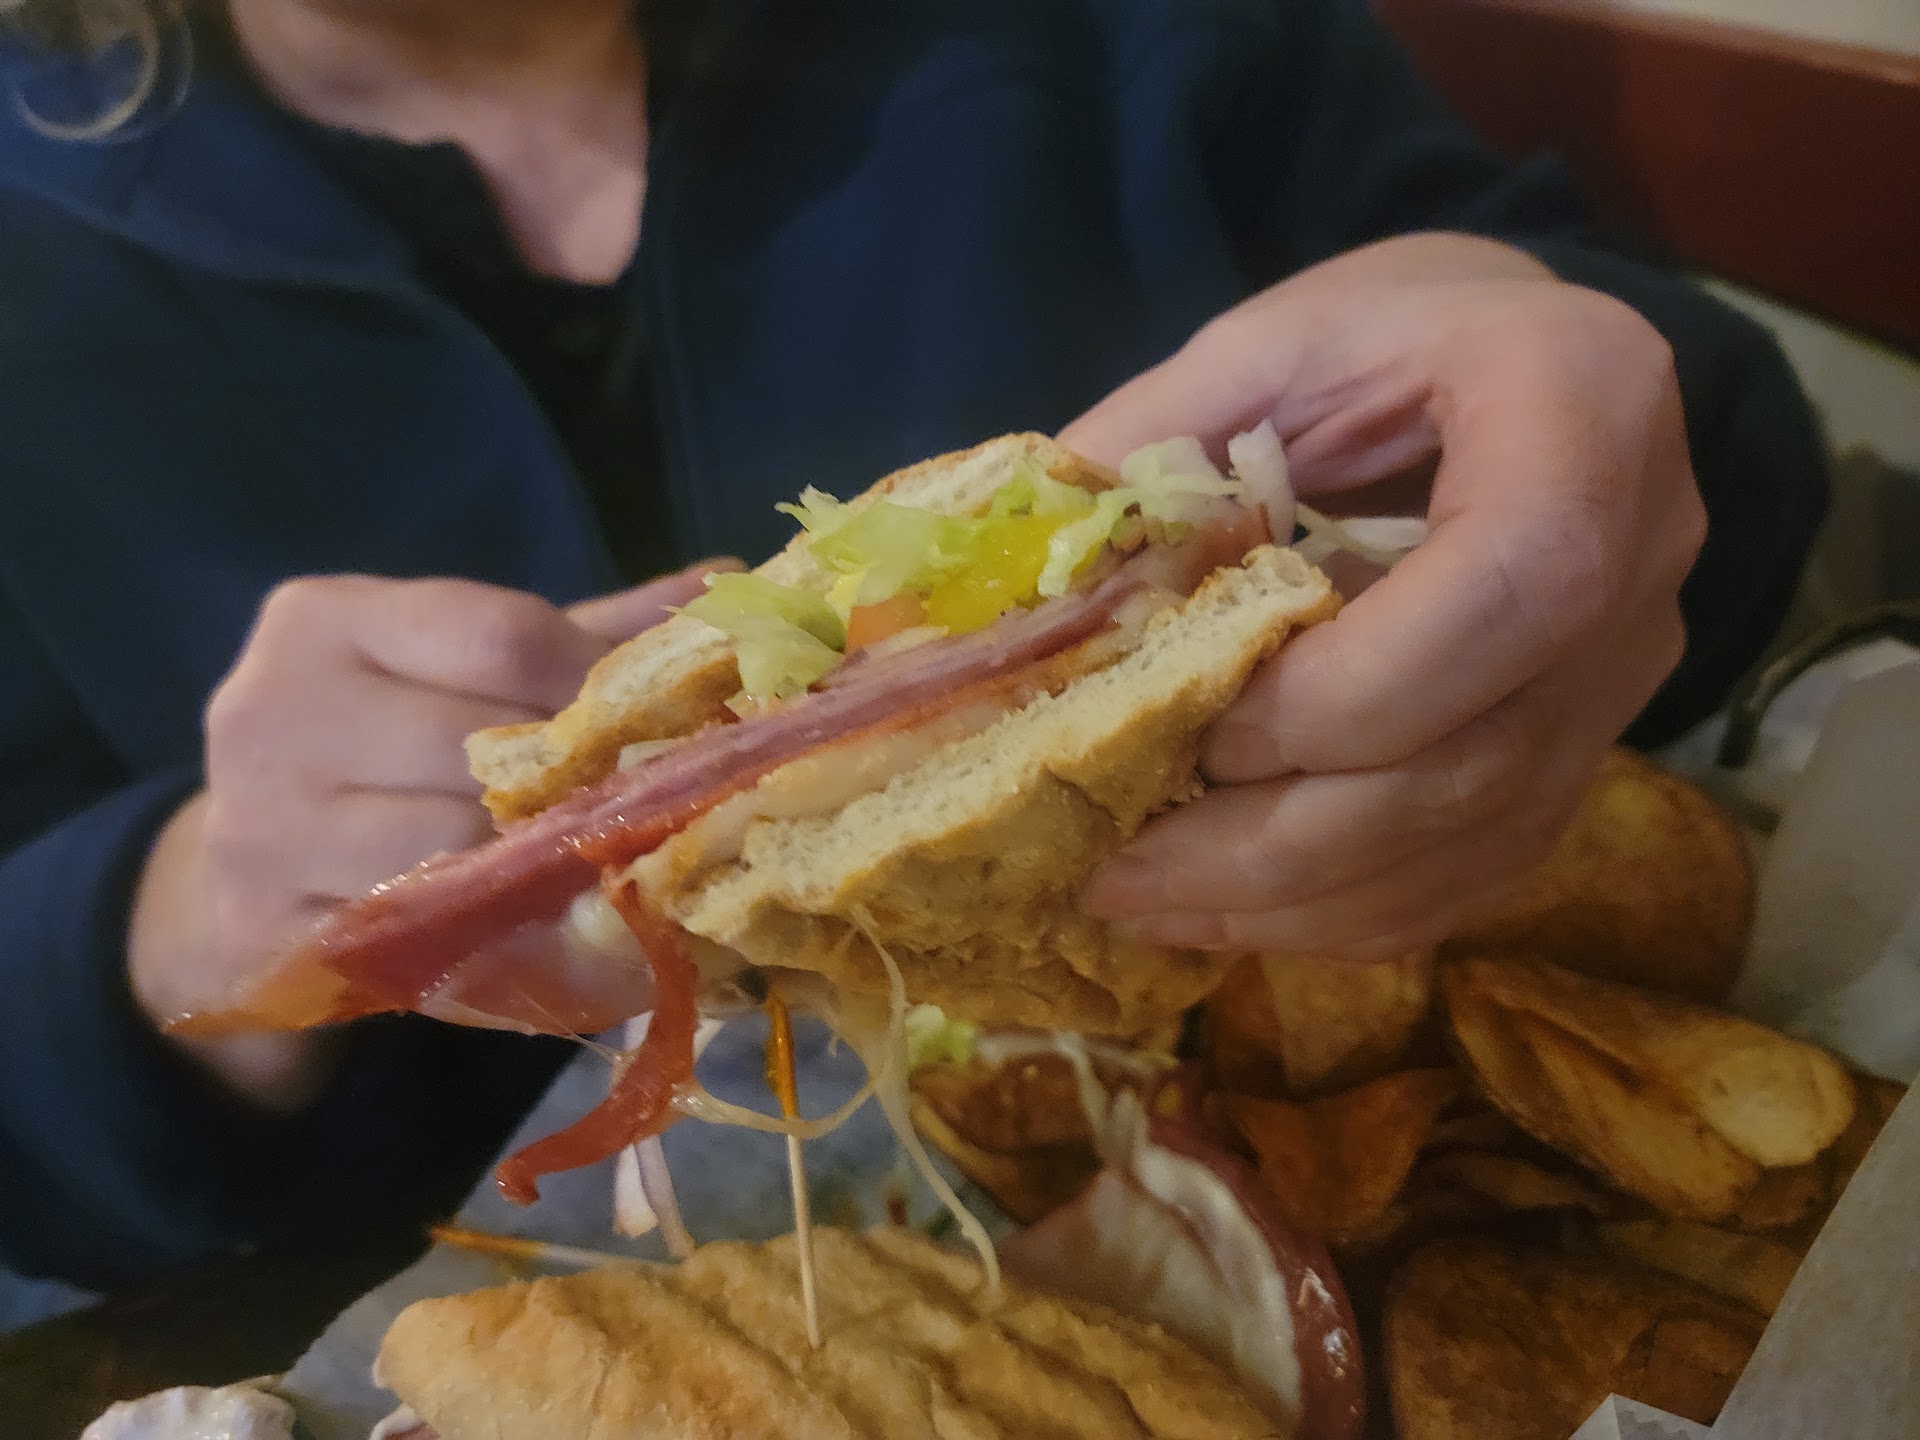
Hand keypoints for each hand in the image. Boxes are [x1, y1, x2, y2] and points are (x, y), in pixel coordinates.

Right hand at [128, 561, 729, 1106]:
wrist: (241, 873)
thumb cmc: (380, 746)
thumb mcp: (460, 669)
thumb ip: (583, 634)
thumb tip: (728, 587)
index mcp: (321, 621)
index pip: (495, 634)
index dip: (592, 682)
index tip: (653, 716)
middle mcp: (270, 712)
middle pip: (475, 745)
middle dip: (572, 778)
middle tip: (644, 801)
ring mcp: (259, 830)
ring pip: (452, 845)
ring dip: (541, 859)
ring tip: (597, 858)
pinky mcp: (268, 932)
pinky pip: (425, 932)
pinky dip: (501, 929)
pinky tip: (544, 920)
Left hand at [1072, 234, 1705, 957]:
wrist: (1526, 362)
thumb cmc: (1392, 334)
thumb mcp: (1270, 345)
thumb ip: (1157, 448)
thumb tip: (1027, 598)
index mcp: (1581, 412)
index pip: (1509, 588)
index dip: (1347, 690)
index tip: (1199, 724)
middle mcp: (1642, 560)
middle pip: (1481, 759)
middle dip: (1281, 842)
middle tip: (1119, 868)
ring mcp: (1627, 673)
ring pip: (1479, 840)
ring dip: (1298, 901)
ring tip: (1143, 902)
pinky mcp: (1589, 747)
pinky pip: (1481, 866)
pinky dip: (1349, 911)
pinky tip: (1230, 910)